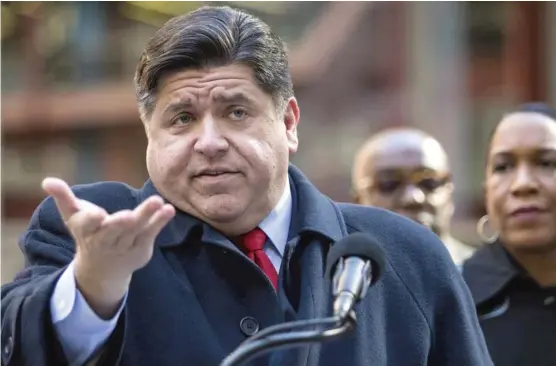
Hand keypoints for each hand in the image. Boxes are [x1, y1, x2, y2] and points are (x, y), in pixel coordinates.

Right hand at [42, 177, 175, 317]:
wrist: (102, 270)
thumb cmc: (87, 234)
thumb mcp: (73, 216)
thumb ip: (63, 197)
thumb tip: (46, 180)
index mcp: (86, 230)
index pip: (87, 225)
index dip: (91, 219)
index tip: (97, 214)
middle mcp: (105, 240)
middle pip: (114, 230)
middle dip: (122, 222)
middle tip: (130, 215)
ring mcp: (125, 247)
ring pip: (136, 231)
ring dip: (147, 216)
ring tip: (158, 201)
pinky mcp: (141, 250)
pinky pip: (151, 234)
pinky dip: (160, 222)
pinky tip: (169, 209)